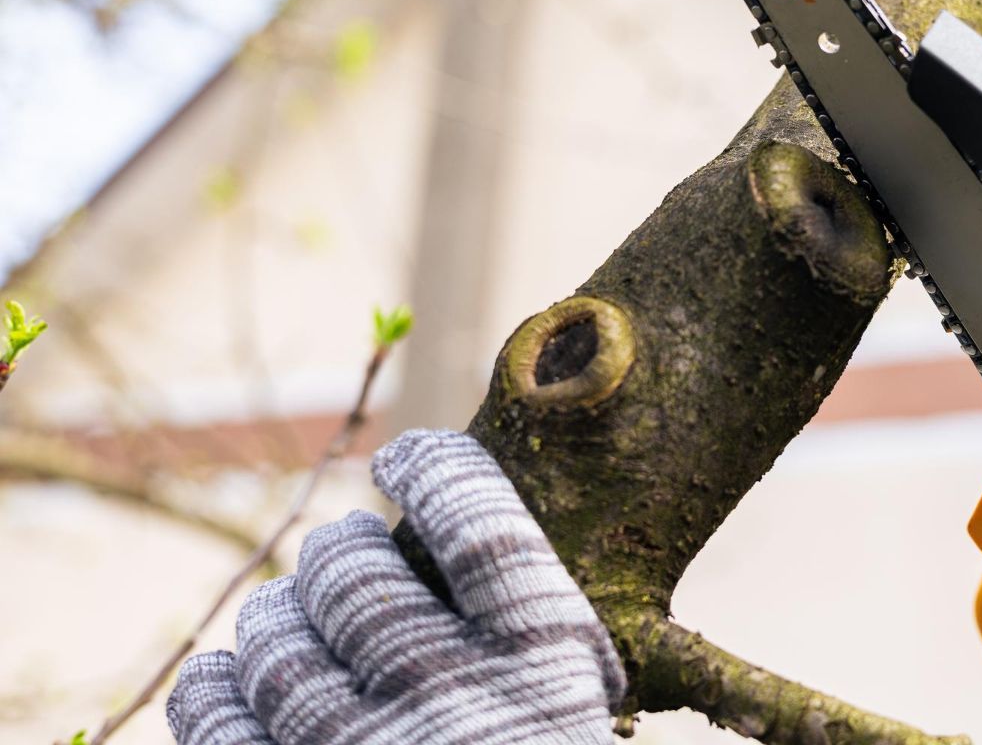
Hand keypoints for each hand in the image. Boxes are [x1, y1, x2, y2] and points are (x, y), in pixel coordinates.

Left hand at [166, 430, 624, 744]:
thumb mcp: (576, 715)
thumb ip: (537, 635)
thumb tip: (442, 521)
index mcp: (544, 666)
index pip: (478, 518)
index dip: (434, 467)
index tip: (408, 456)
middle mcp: (451, 699)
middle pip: (359, 571)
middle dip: (342, 548)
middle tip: (346, 552)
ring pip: (278, 634)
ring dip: (279, 610)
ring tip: (295, 613)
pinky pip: (214, 711)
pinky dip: (216, 683)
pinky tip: (238, 675)